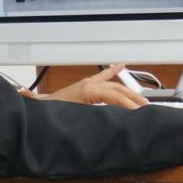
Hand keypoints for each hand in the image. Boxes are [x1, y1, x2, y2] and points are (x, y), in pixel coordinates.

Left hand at [26, 63, 148, 109]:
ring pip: (113, 84)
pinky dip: (112, 71)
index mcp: (87, 90)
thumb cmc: (49, 114)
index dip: (128, 104)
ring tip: (141, 99)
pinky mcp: (84, 87)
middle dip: (133, 98)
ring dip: (127, 91)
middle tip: (146, 109)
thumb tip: (95, 114)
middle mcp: (88, 85)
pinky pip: (102, 77)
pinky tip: (121, 65)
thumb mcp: (69, 117)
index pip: (114, 95)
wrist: (35, 109)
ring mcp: (87, 84)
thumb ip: (86, 116)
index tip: (139, 114)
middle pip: (117, 89)